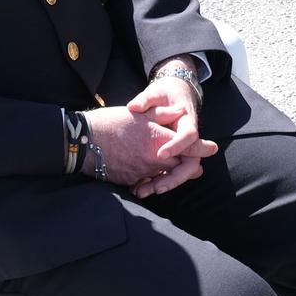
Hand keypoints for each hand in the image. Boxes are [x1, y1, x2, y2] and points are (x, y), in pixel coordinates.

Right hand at [83, 102, 216, 193]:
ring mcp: (142, 172)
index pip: (189, 147)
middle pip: (181, 167)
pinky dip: (153, 181)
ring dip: (173, 176)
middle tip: (198, 166)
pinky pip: (147, 182)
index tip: (211, 147)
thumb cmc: (111, 122)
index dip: (202, 148)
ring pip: (165, 177)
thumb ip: (163, 114)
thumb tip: (180, 113)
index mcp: (158, 140)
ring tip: (182, 174)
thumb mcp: (140, 113)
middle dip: (190, 166)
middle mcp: (154, 159)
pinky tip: (155, 180)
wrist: (83, 141)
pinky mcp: (130, 180)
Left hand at [123, 74, 214, 198]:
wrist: (173, 94)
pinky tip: (138, 188)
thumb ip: (145, 100)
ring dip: (162, 183)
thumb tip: (133, 107)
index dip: (176, 146)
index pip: (188, 136)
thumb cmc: (166, 92)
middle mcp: (187, 138)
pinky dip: (155, 181)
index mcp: (187, 121)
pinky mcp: (171, 155)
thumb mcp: (156, 92)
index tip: (160, 154)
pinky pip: (167, 171)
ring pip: (178, 171)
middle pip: (189, 163)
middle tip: (155, 188)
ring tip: (140, 191)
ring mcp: (180, 149)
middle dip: (173, 177)